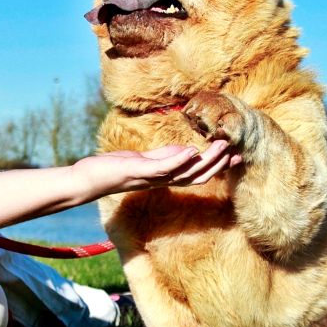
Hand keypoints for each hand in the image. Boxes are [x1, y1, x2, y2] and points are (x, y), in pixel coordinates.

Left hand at [73, 140, 242, 197]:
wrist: (88, 179)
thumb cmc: (114, 168)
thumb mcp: (146, 160)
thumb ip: (167, 156)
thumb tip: (189, 150)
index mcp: (165, 176)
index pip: (197, 173)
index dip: (218, 167)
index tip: (237, 157)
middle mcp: (161, 181)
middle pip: (197, 176)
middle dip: (219, 165)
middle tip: (238, 154)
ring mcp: (151, 178)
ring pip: (185, 172)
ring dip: (205, 161)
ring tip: (222, 146)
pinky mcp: (138, 172)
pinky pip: (162, 168)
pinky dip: (178, 160)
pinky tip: (191, 150)